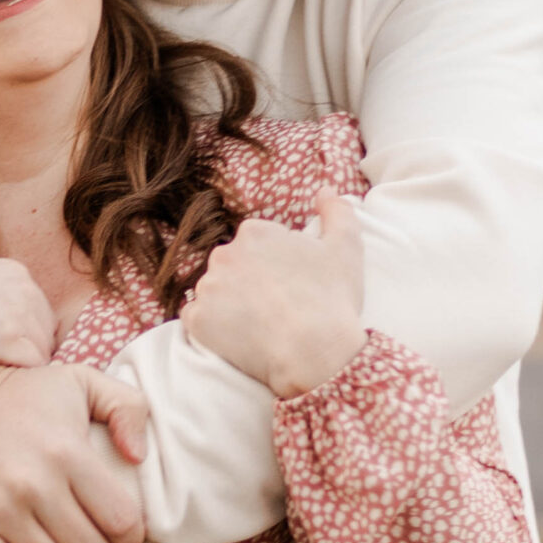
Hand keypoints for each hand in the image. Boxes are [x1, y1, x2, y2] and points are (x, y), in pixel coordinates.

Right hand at [0, 252, 54, 397]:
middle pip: (46, 333)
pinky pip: (35, 369)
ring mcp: (20, 313)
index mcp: (13, 271)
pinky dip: (17, 379)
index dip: (21, 335)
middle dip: (25, 352)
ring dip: (20, 368)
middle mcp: (24, 288)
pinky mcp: (11, 341)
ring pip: (42, 353)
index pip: (39, 312)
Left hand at [181, 195, 367, 399]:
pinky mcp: (196, 319)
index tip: (292, 285)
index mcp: (255, 233)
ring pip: (214, 291)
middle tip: (277, 306)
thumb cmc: (331, 299)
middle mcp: (224, 254)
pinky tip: (240, 336)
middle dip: (249, 281)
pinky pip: (198, 319)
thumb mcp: (346, 247)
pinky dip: (213, 327)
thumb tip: (324, 190)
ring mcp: (207, 287)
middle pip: (233, 265)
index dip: (276, 266)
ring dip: (229, 303)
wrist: (314, 352)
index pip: (257, 244)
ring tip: (260, 324)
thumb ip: (337, 211)